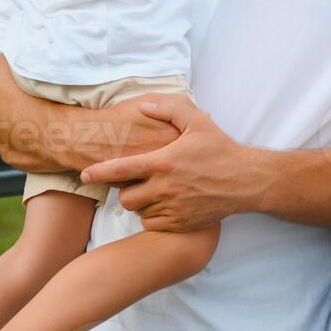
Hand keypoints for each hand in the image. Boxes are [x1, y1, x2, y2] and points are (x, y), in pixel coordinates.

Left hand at [80, 96, 266, 231]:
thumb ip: (169, 109)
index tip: (84, 174)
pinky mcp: (180, 223)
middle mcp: (164, 188)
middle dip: (126, 191)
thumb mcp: (198, 121)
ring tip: (155, 192)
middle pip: (125, 197)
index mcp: (163, 162)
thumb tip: (143, 105)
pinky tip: (166, 205)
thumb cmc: (221, 149)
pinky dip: (153, 217)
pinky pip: (153, 224)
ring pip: (139, 212)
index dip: (97, 172)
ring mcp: (172, 208)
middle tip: (138, 182)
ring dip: (141, 204)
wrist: (246, 181)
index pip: (119, 170)